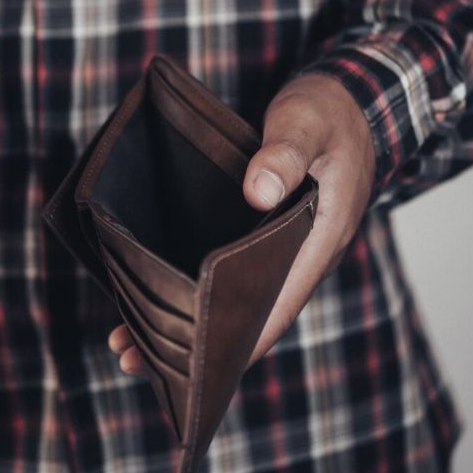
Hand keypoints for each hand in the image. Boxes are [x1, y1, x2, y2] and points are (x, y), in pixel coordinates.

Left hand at [108, 73, 374, 374]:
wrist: (346, 101)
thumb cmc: (328, 114)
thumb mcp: (307, 124)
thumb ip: (284, 154)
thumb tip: (258, 193)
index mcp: (318, 242)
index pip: (274, 310)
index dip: (233, 345)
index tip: (188, 371)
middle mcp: (299, 257)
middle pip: (245, 316)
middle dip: (193, 344)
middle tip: (131, 356)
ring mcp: (281, 249)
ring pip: (232, 298)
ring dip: (186, 318)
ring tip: (126, 338)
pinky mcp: (262, 234)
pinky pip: (227, 273)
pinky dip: (192, 288)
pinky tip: (153, 293)